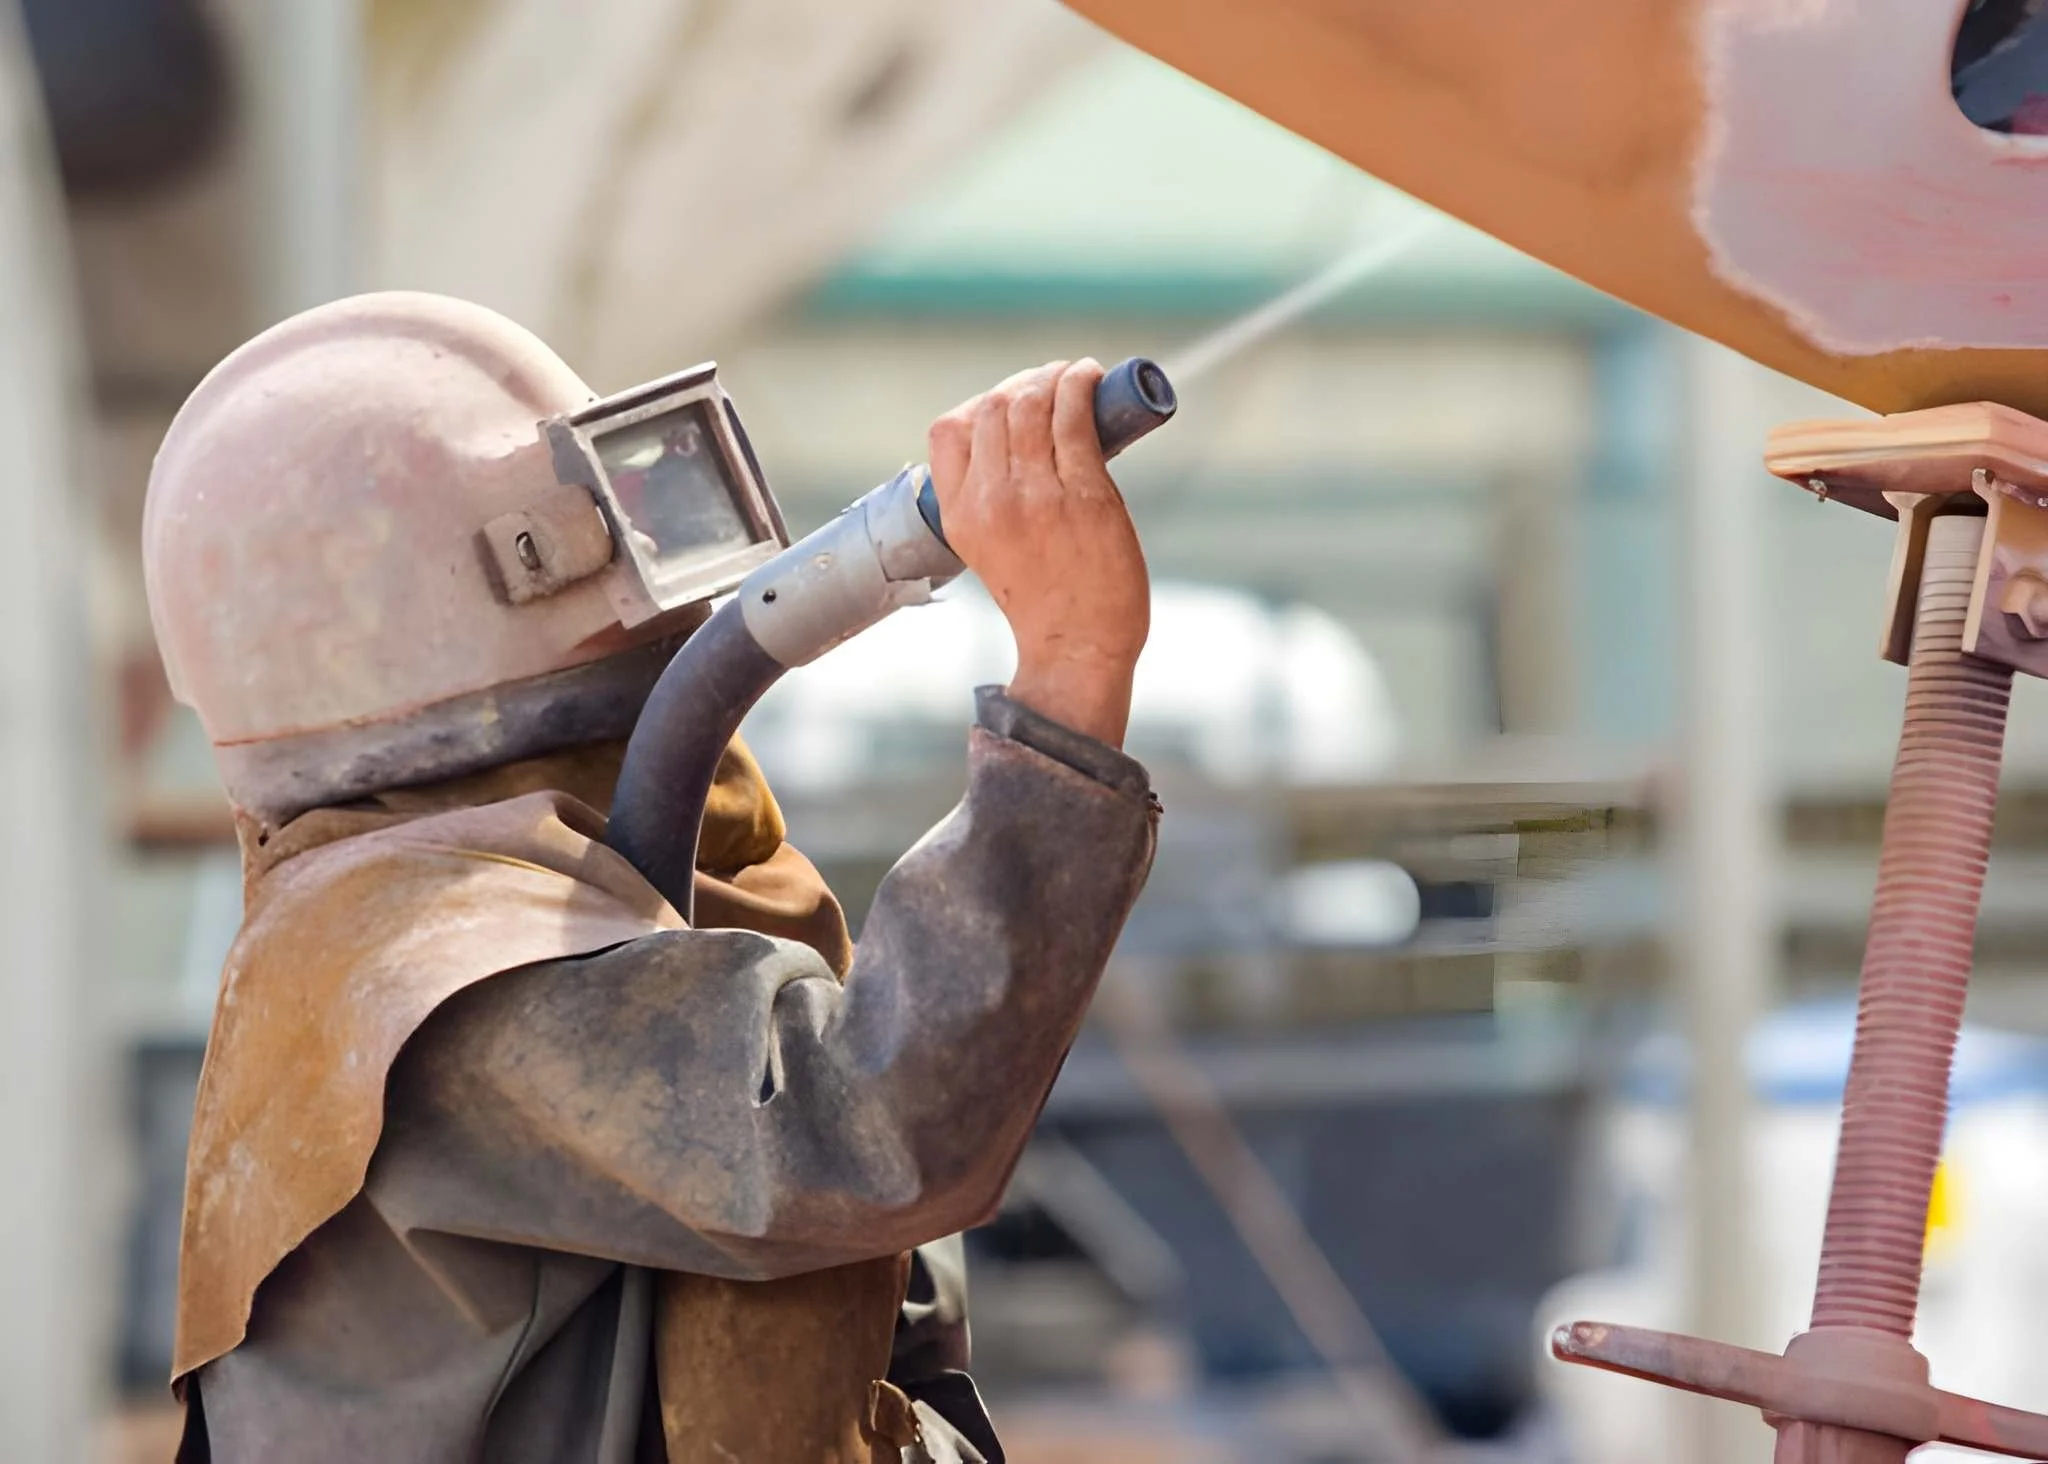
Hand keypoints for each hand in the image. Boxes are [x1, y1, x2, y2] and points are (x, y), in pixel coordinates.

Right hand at [928, 360, 1149, 746]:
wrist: (1077, 647)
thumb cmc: (1043, 599)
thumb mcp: (988, 550)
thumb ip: (988, 501)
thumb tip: (1020, 439)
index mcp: (958, 514)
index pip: (947, 430)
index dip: (979, 403)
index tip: (1009, 404)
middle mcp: (990, 500)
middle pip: (991, 407)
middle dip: (1022, 382)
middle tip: (1051, 383)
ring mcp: (1036, 496)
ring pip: (1032, 403)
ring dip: (1054, 376)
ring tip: (1074, 375)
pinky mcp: (1084, 495)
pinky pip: (1075, 418)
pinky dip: (1081, 386)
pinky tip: (1090, 379)